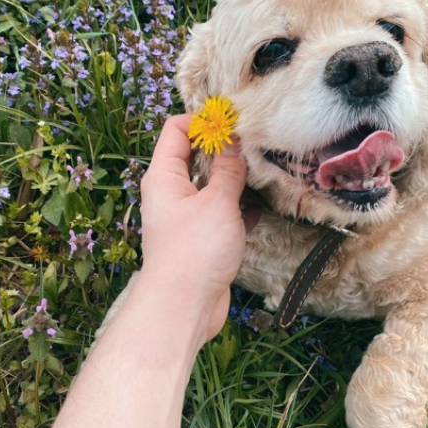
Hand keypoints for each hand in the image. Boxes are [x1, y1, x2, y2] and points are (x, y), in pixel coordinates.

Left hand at [137, 115, 256, 343]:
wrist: (182, 308)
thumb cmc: (194, 252)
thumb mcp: (217, 202)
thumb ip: (228, 169)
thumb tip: (234, 141)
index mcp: (164, 176)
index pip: (176, 129)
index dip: (202, 120)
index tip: (234, 122)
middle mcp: (170, 193)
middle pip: (194, 155)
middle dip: (223, 148)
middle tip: (255, 143)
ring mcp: (184, 216)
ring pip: (210, 185)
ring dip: (233, 178)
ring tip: (264, 170)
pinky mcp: (199, 238)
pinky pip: (219, 212)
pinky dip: (237, 207)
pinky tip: (261, 207)